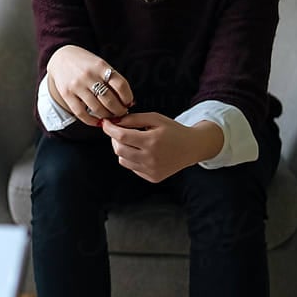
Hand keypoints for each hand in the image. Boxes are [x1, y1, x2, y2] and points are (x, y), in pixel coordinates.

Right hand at [45, 45, 134, 126]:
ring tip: (110, 117)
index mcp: (101, 66)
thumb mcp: (100, 65)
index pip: (121, 85)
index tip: (129, 103)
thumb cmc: (86, 63)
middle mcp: (89, 75)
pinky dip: (92, 120)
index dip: (128, 98)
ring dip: (107, 116)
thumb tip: (129, 101)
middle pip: (110, 100)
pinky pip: (81, 113)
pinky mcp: (66, 94)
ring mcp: (77, 85)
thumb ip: (113, 80)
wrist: (61, 58)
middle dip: (119, 110)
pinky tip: (98, 121)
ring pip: (97, 108)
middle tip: (121, 113)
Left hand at [100, 113, 223, 182]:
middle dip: (114, 139)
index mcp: (152, 141)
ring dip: (121, 149)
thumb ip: (134, 119)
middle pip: (119, 149)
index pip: (122, 136)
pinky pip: (132, 168)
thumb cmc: (174, 131)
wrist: (192, 148)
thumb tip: (115, 122)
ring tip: (132, 141)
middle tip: (119, 131)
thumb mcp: (156, 118)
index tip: (105, 123)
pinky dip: (131, 159)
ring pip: (123, 160)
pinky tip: (141, 152)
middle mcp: (151, 158)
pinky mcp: (152, 177)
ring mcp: (152, 170)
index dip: (110, 129)